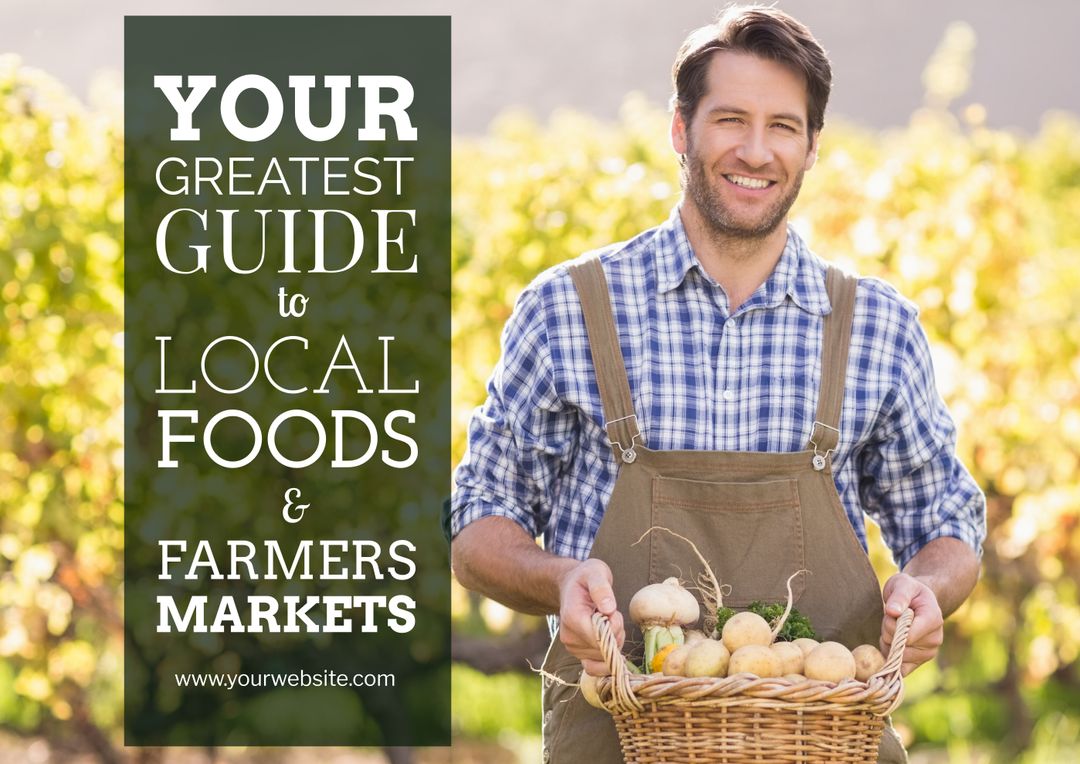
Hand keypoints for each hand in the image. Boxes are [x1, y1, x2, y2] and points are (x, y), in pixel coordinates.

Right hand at [557, 558, 623, 675]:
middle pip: (604, 648)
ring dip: (614, 641)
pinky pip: (596, 668)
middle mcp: (569, 637)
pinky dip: (608, 658)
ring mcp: (573, 648)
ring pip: (605, 657)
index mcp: (572, 617)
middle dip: (616, 632)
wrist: (571, 586)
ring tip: (607, 620)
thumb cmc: (585, 578)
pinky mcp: (579, 655)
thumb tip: (609, 609)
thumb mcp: (595, 572)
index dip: (613, 626)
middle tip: (611, 613)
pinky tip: (610, 640)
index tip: (613, 611)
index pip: (599, 636)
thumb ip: (601, 588)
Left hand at [880, 572, 943, 675]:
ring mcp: (929, 653)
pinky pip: (900, 669)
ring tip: (894, 628)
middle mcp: (935, 639)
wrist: (916, 600)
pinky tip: (892, 642)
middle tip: (892, 618)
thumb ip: (899, 596)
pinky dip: (890, 657)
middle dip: (888, 632)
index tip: (891, 612)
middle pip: (900, 646)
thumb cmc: (908, 590)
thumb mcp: (902, 584)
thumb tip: (893, 612)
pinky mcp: (920, 662)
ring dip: (888, 643)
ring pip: (897, 657)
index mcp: (933, 619)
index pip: (908, 635)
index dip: (892, 626)